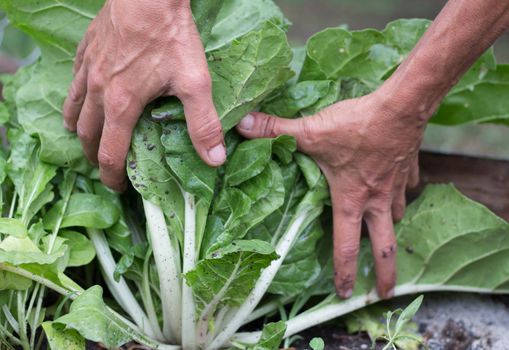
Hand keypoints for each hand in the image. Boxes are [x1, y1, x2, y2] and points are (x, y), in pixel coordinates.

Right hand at [63, 0, 225, 190]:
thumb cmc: (171, 36)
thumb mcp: (194, 83)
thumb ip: (203, 124)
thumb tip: (214, 159)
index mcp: (122, 105)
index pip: (110, 154)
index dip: (113, 176)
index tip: (119, 188)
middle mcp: (99, 91)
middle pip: (87, 134)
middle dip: (94, 156)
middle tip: (104, 166)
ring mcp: (89, 68)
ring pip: (73, 107)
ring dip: (78, 128)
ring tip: (82, 137)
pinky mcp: (87, 48)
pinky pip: (73, 79)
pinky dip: (75, 95)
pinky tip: (81, 94)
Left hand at [237, 90, 423, 298]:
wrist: (400, 107)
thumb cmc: (356, 125)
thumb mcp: (311, 131)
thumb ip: (274, 130)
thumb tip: (242, 125)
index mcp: (351, 199)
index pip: (346, 243)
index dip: (345, 270)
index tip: (346, 293)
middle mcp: (376, 199)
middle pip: (385, 246)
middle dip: (387, 273)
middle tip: (386, 293)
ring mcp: (396, 184)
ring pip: (398, 214)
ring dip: (392, 226)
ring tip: (387, 231)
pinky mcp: (409, 166)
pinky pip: (409, 185)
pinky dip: (405, 190)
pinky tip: (401, 187)